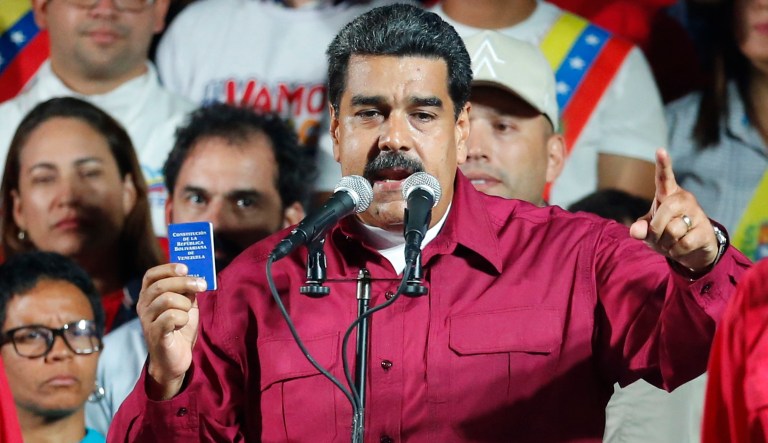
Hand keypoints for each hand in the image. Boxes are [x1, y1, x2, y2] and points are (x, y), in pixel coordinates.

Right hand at [136, 263, 206, 399]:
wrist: (175, 359)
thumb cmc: (180, 329)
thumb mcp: (186, 305)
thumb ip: (188, 290)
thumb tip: (196, 274)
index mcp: (149, 296)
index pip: (151, 275)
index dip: (168, 268)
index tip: (186, 268)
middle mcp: (143, 306)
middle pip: (161, 285)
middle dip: (185, 282)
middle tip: (202, 285)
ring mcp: (147, 320)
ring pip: (167, 299)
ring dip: (185, 304)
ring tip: (187, 314)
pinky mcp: (155, 333)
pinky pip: (171, 317)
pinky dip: (183, 318)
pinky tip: (181, 325)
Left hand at [629, 148, 718, 272]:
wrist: (691, 251)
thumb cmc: (665, 233)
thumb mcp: (648, 231)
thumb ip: (640, 228)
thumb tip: (635, 231)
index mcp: (667, 194)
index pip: (664, 177)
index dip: (663, 164)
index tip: (660, 150)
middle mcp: (684, 199)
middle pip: (666, 211)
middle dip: (656, 229)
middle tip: (657, 237)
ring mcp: (697, 213)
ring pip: (674, 230)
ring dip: (666, 243)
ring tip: (671, 242)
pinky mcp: (705, 231)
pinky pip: (683, 243)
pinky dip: (676, 251)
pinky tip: (680, 248)